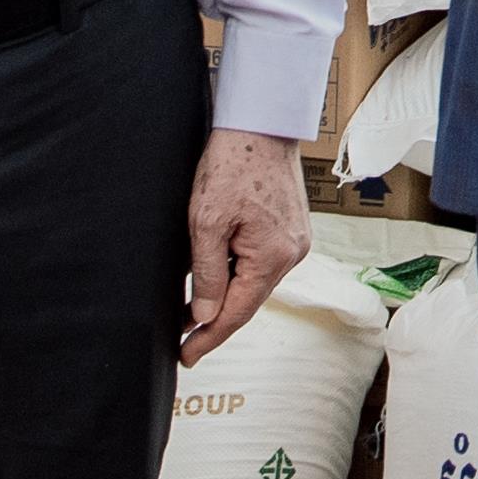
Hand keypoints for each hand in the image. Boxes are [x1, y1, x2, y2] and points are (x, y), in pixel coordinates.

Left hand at [184, 129, 311, 364]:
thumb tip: (204, 316)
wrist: (260, 123)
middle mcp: (292, 253)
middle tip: (182, 338)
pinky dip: (237, 273)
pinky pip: (261, 263)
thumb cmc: (232, 164)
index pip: (238, 312)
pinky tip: (214, 275)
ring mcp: (295, 240)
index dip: (209, 338)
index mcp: (274, 255)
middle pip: (248, 299)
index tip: (187, 356)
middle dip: (214, 319)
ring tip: (189, 310)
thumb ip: (205, 274)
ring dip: (224, 295)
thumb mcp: (206, 222)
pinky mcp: (291, 228)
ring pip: (254, 281)